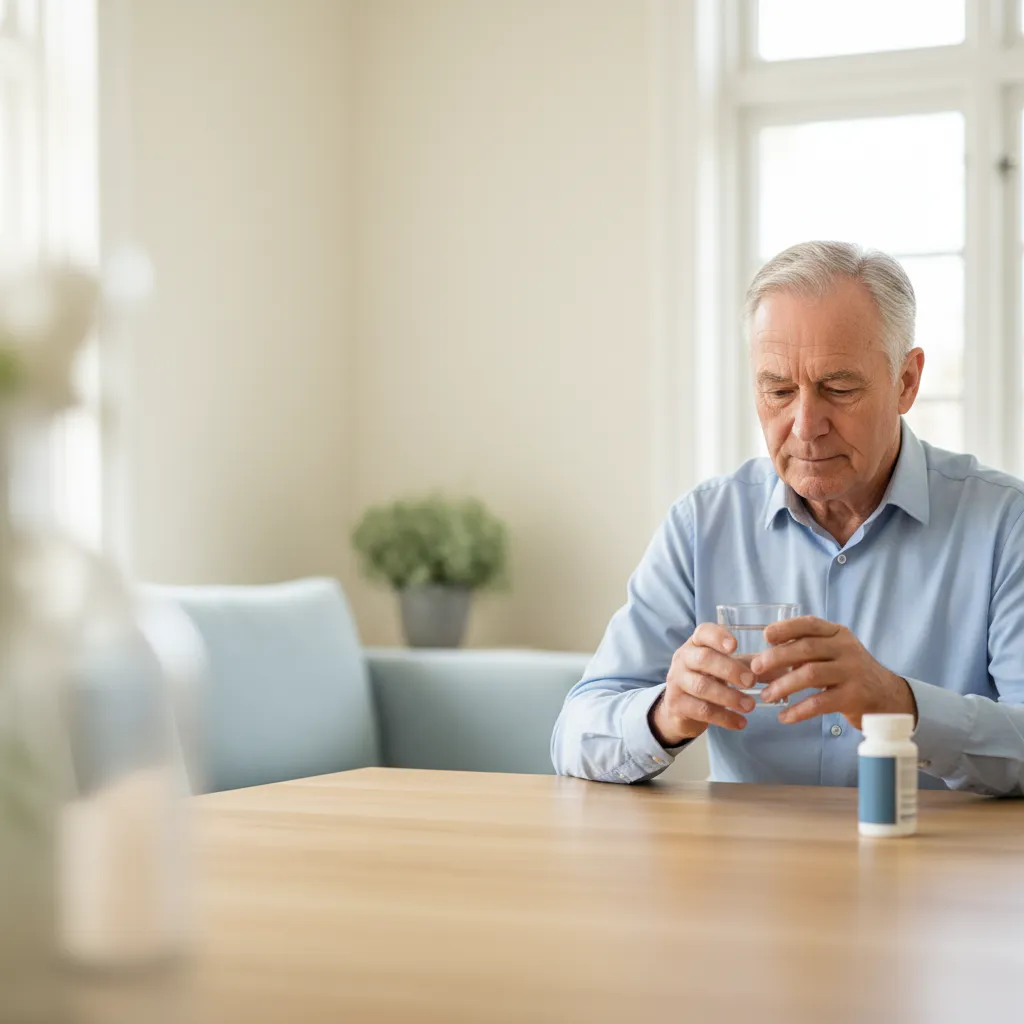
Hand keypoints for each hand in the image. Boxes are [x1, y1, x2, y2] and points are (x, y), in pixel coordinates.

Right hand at [649, 623, 758, 746]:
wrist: (680, 707)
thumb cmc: (708, 679)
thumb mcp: (726, 667)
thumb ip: (750, 666)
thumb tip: (784, 668)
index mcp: (696, 644)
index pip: (703, 632)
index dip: (718, 637)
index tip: (735, 646)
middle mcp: (682, 659)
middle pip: (703, 659)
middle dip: (729, 670)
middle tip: (751, 682)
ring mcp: (676, 681)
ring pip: (702, 686)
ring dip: (729, 697)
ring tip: (750, 706)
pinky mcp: (676, 704)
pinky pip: (701, 710)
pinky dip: (724, 717)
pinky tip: (740, 722)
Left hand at [753, 616, 916, 729]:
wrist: (888, 698)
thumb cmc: (849, 674)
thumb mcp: (833, 654)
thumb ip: (806, 652)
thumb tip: (764, 660)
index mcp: (838, 634)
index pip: (810, 624)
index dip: (786, 627)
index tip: (766, 636)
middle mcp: (847, 649)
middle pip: (806, 648)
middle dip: (776, 658)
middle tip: (756, 669)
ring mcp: (852, 672)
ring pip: (810, 674)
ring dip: (783, 685)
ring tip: (767, 696)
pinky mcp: (854, 697)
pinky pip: (820, 702)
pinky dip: (799, 710)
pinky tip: (785, 717)